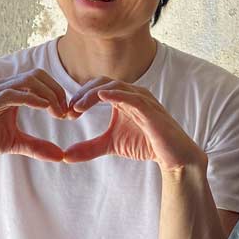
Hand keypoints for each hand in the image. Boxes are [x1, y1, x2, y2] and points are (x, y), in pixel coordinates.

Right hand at [0, 69, 67, 162]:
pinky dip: (30, 99)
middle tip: (66, 113)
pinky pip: (11, 94)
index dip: (58, 93)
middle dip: (57, 92)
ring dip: (47, 94)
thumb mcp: (12, 143)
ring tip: (57, 112)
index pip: (41, 80)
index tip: (68, 114)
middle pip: (38, 75)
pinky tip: (42, 108)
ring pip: (27, 80)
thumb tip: (60, 155)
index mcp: (11, 92)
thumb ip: (35, 146)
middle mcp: (2, 87)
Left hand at [62, 78, 203, 171]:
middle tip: (69, 109)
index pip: (96, 88)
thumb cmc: (145, 144)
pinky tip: (102, 96)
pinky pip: (133, 97)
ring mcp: (142, 99)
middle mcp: (132, 94)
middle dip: (83, 94)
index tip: (67, 113)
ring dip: (94, 93)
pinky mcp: (151, 109)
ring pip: (115, 85)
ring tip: (78, 106)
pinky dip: (117, 94)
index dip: (80, 97)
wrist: (173, 156)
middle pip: (102, 82)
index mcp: (122, 98)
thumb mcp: (111, 145)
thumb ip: (89, 148)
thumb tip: (65, 156)